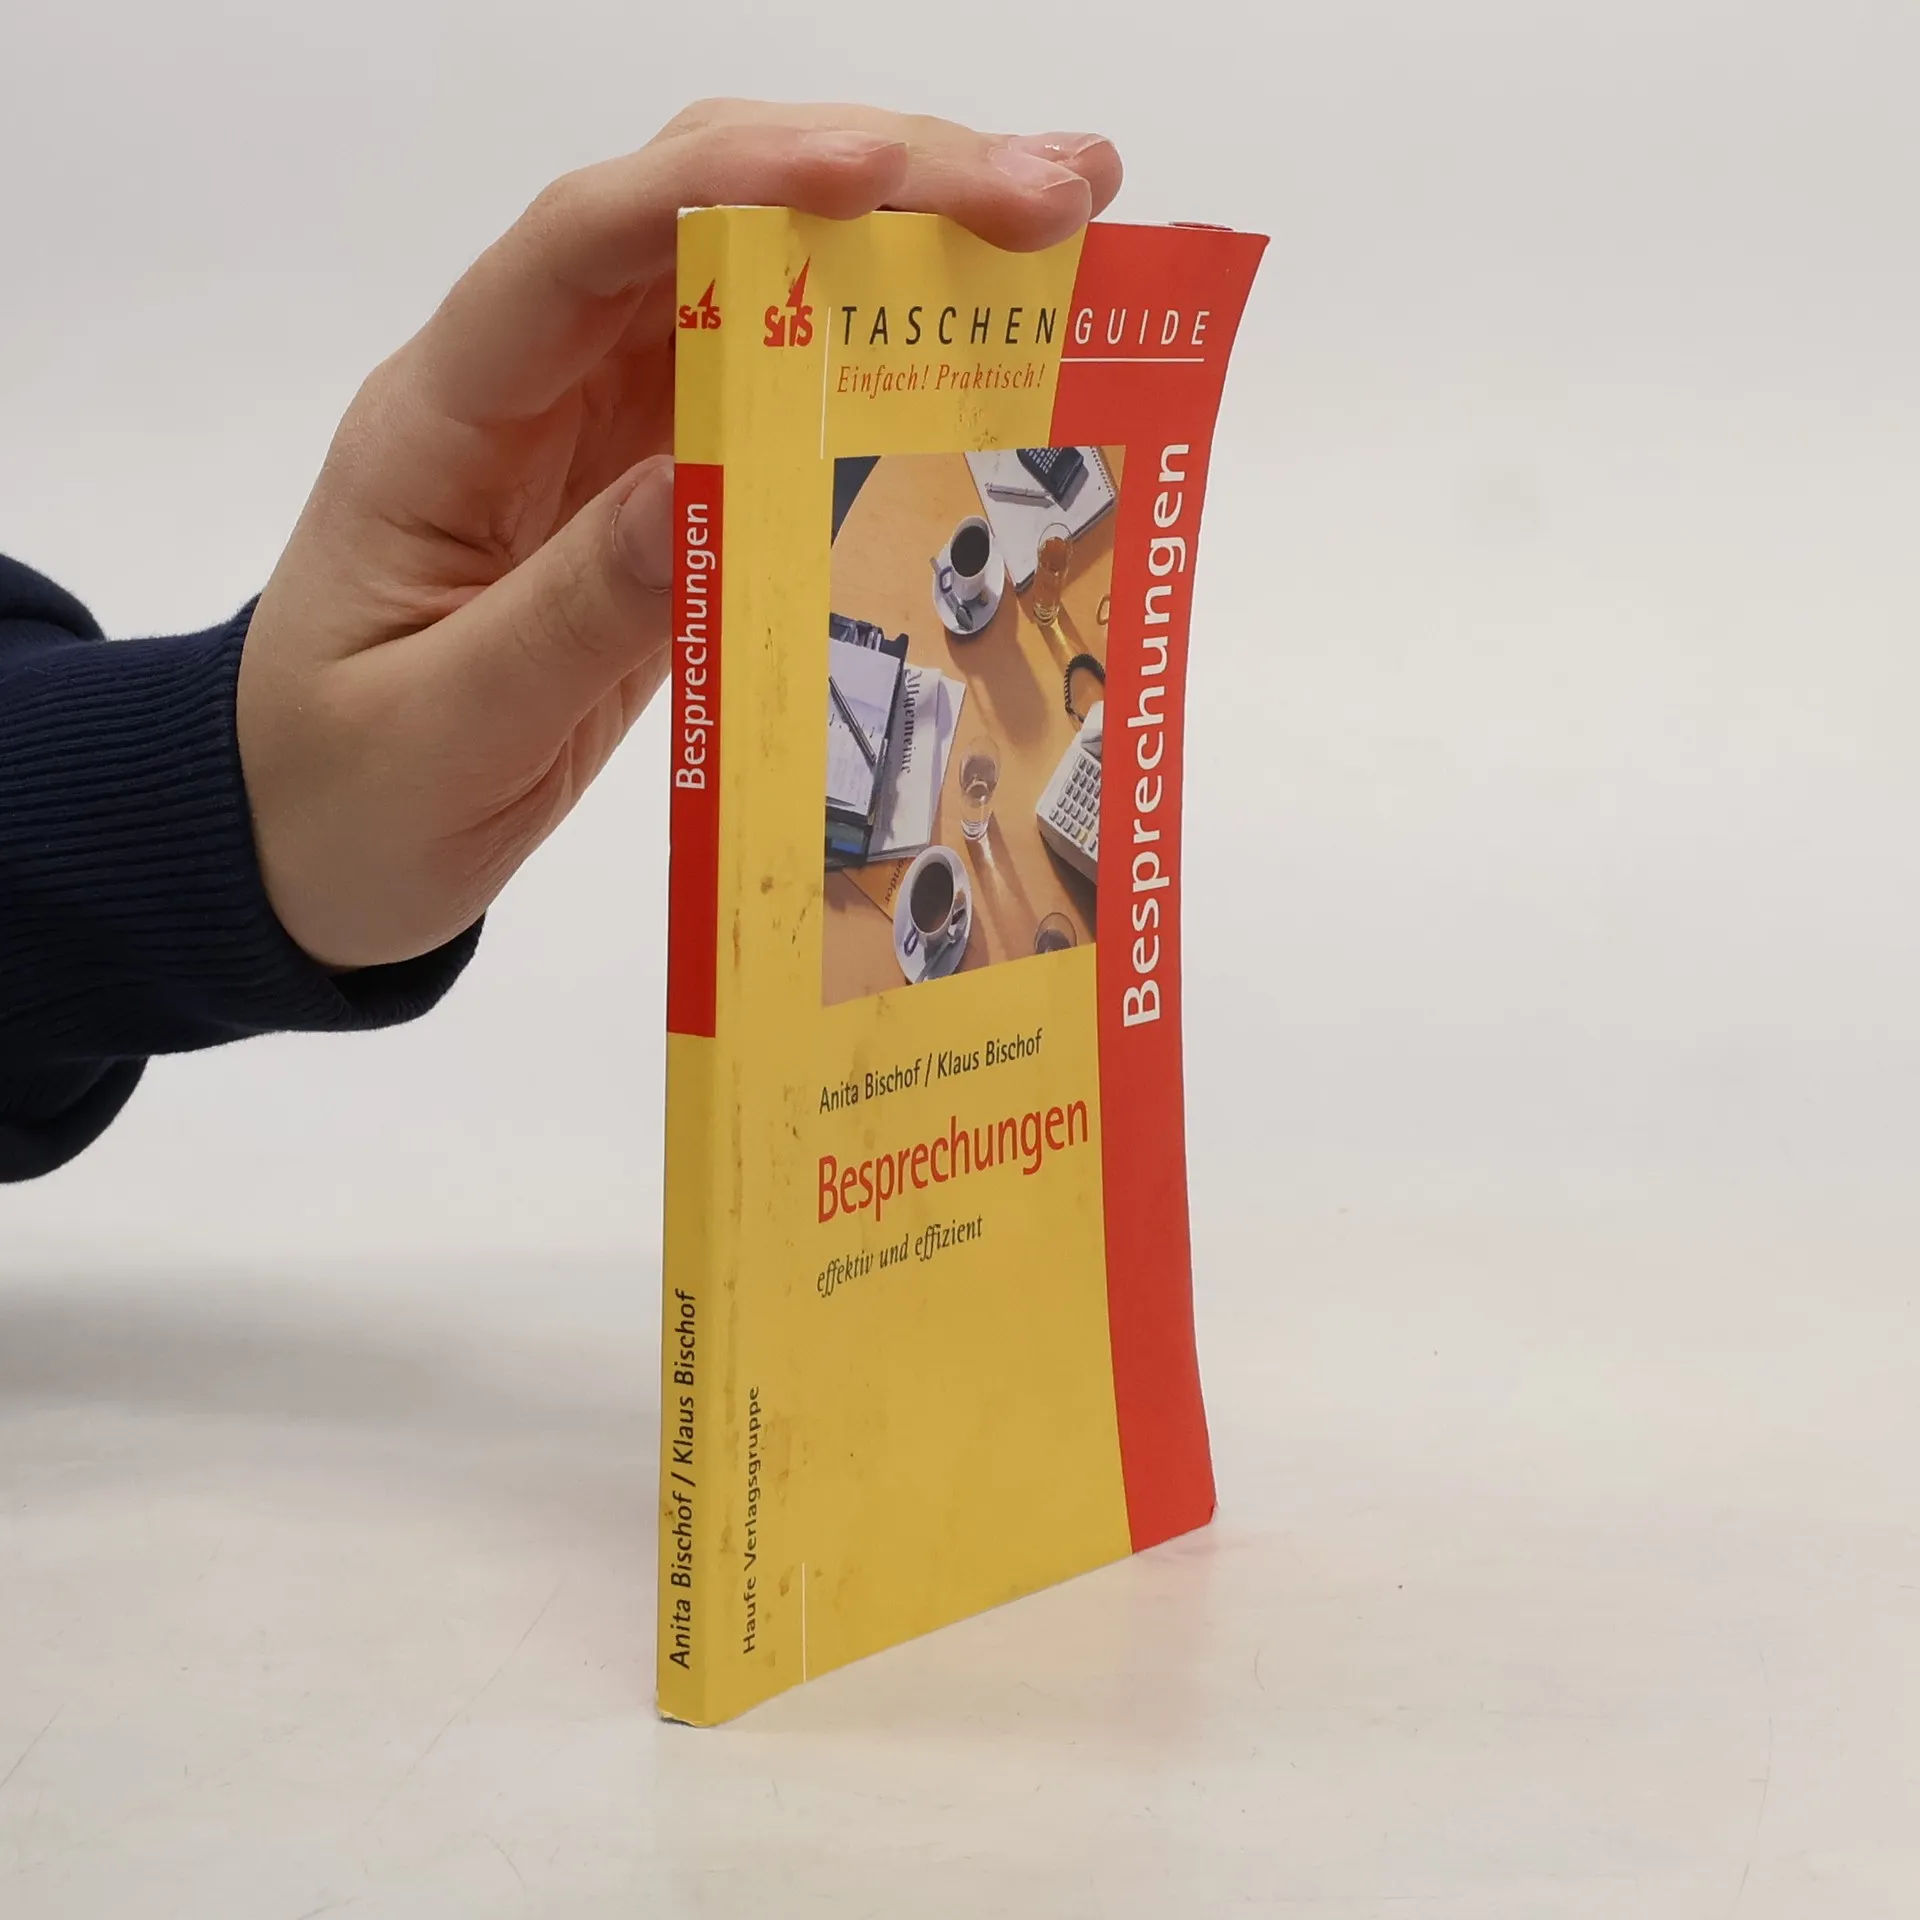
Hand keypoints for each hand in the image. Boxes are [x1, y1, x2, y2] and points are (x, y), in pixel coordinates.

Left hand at [237, 100, 1122, 969]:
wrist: (306, 847)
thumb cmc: (338, 793)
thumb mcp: (443, 726)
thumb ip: (567, 614)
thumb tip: (704, 496)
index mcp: (450, 417)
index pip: (587, 245)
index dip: (734, 186)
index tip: (883, 177)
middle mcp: (536, 393)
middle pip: (700, 221)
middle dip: (874, 177)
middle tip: (1053, 197)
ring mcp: (603, 441)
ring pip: (759, 292)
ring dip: (903, 247)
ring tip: (1064, 234)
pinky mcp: (656, 506)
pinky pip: (779, 409)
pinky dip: (883, 373)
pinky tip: (986, 359)